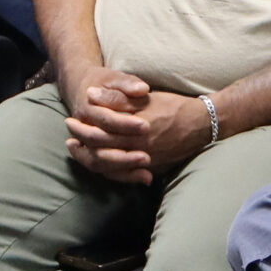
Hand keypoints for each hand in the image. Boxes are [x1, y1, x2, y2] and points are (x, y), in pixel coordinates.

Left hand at [61, 69, 210, 182]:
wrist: (201, 124)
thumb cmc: (172, 106)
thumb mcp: (144, 99)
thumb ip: (116, 99)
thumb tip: (91, 95)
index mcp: (134, 128)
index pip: (100, 132)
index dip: (82, 128)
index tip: (70, 122)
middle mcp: (138, 148)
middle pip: (101, 151)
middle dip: (82, 145)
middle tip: (68, 138)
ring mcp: (145, 160)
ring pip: (110, 167)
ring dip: (91, 160)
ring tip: (79, 152)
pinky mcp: (151, 167)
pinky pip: (125, 175)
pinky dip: (110, 171)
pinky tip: (101, 166)